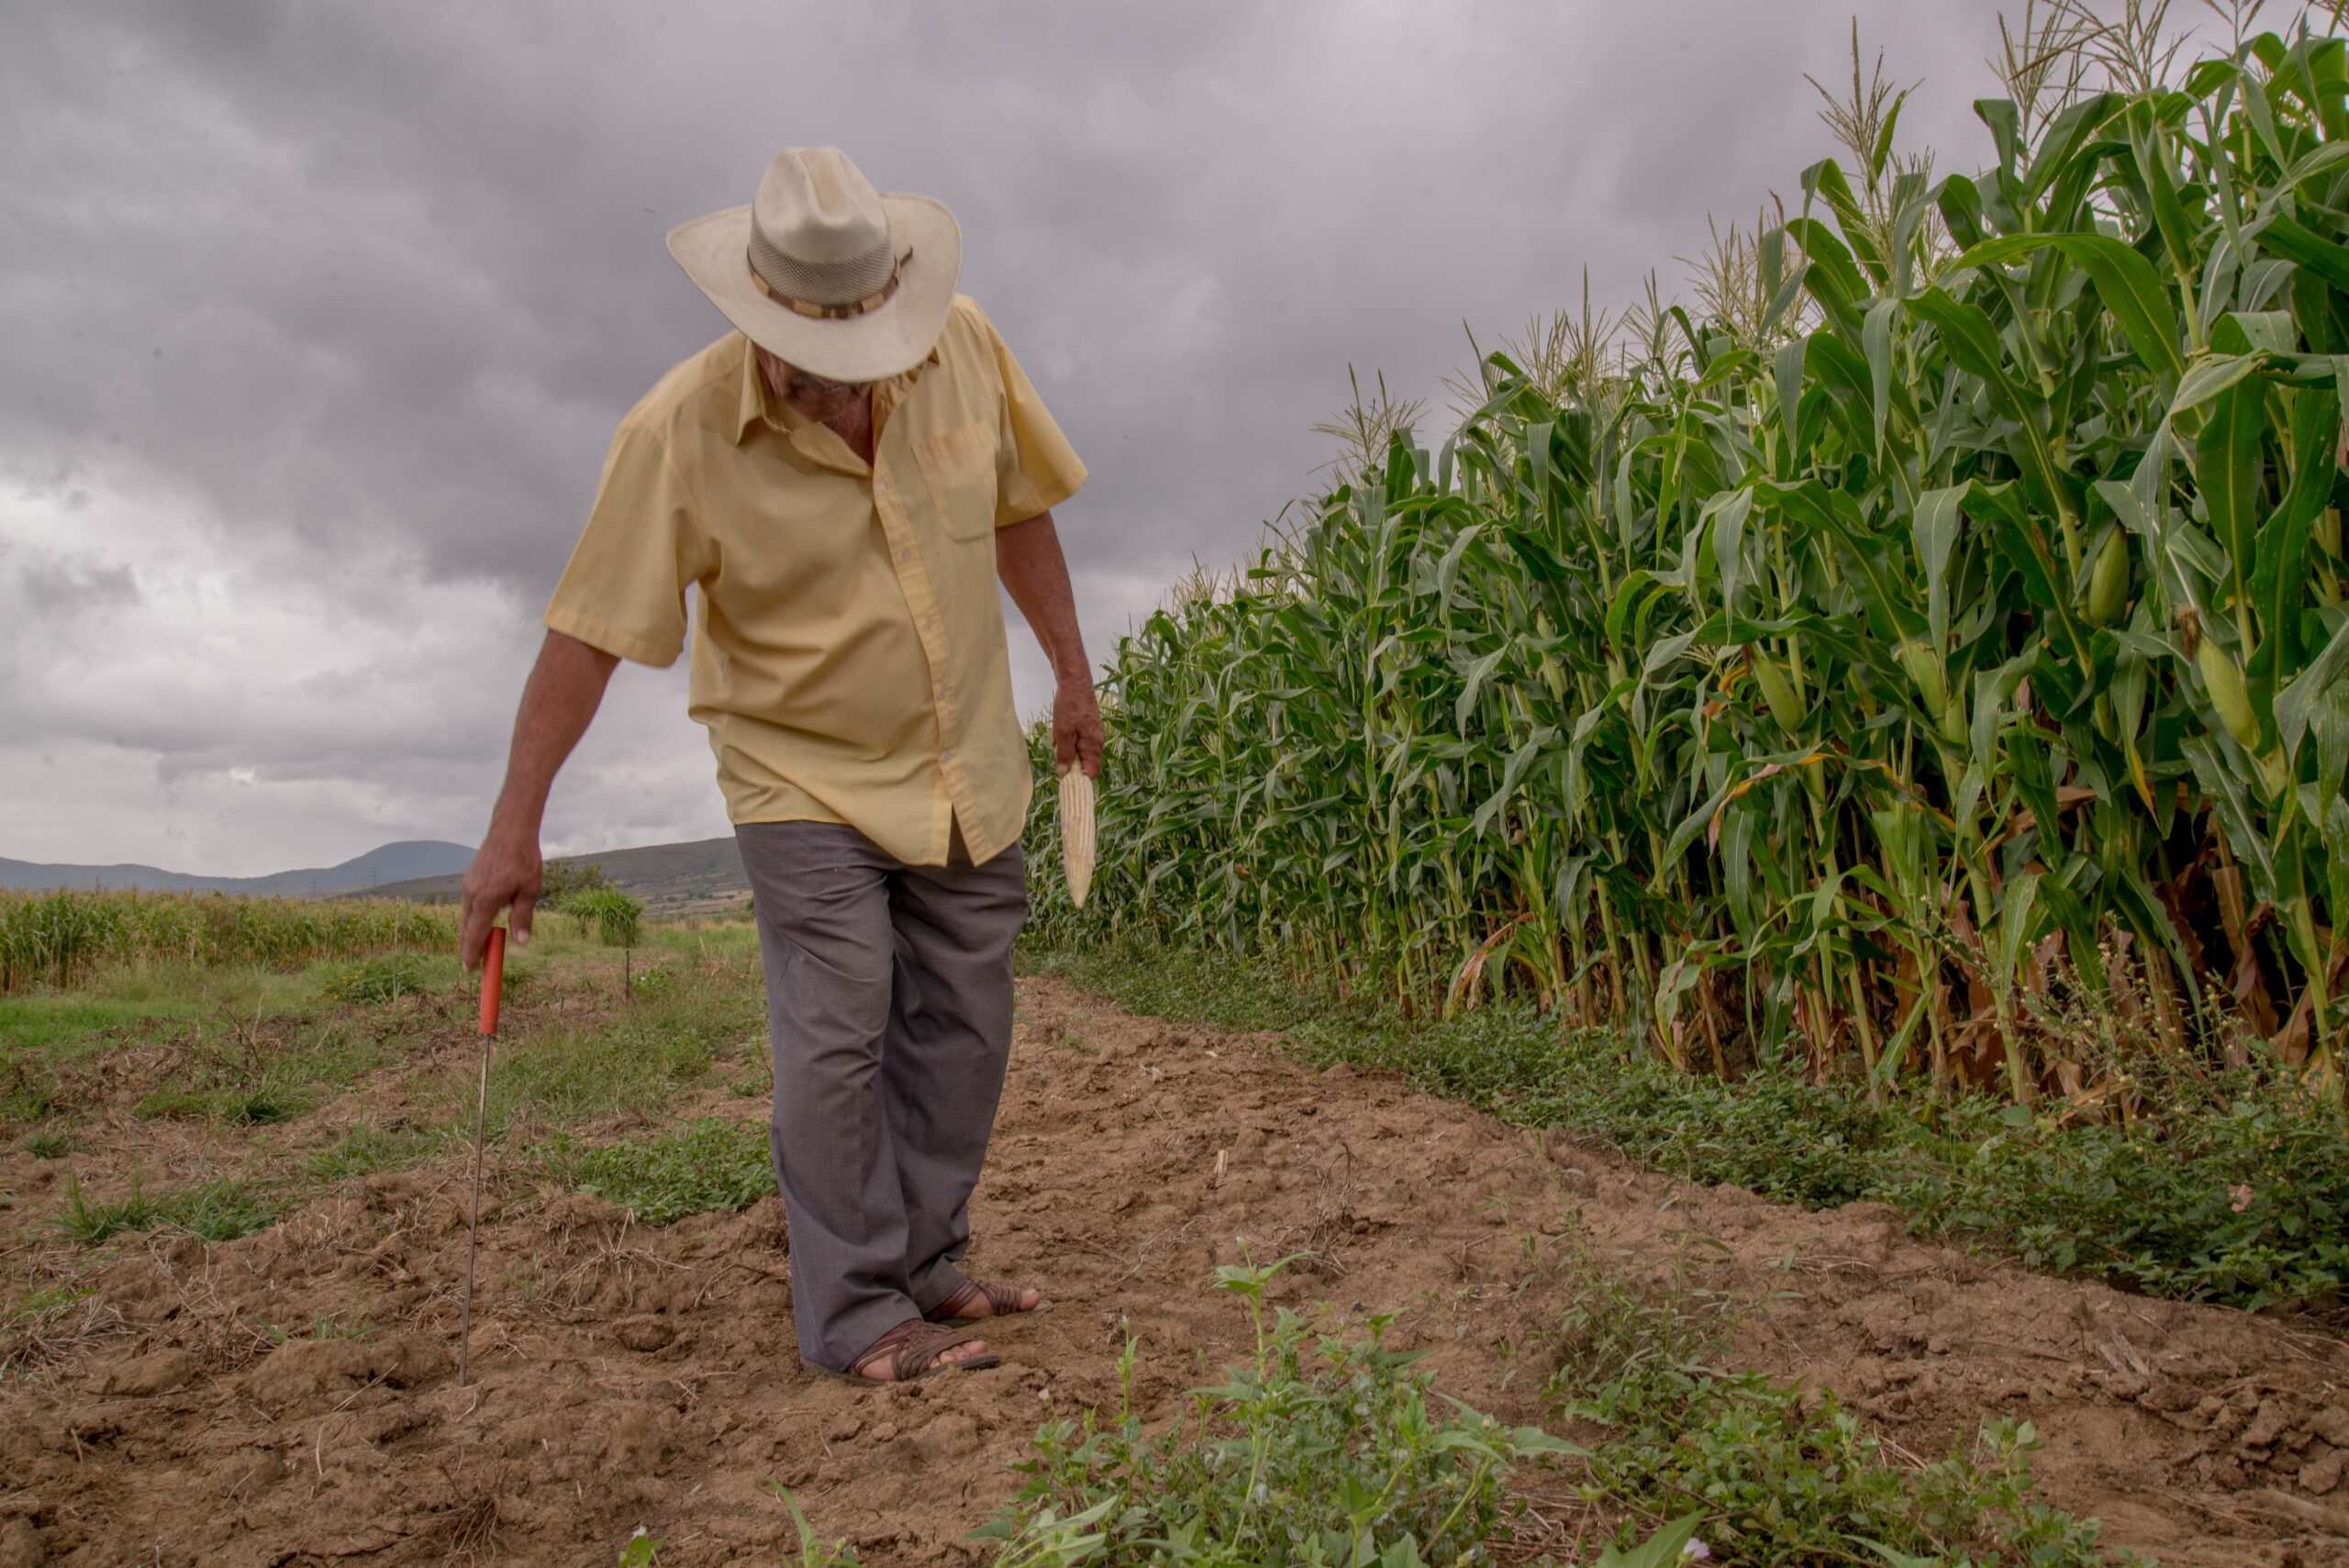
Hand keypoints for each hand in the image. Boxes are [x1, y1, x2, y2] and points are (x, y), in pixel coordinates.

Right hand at [459, 825, 542, 972]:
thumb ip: (523, 917)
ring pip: (465, 916)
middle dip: (468, 947)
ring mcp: (468, 885)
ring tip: (479, 945)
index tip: (470, 970)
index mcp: (486, 900)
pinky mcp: (469, 878)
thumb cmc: (524, 859)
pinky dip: (472, 917)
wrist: (511, 830)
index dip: (472, 954)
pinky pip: (468, 904)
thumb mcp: (530, 891)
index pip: (474, 935)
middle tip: (474, 963)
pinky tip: (482, 920)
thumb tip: (520, 942)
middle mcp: (471, 894)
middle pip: (466, 928)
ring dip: (470, 932)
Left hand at [1054, 676, 1103, 777]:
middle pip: (1085, 762)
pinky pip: (1078, 739)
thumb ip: (1065, 754)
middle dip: (1070, 760)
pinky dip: (1068, 738)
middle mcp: (1097, 741)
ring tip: (1058, 735)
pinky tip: (1061, 728)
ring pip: (1079, 750)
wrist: (1075, 683)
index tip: (1066, 776)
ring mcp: (1093, 733)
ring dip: (1067, 748)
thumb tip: (1064, 774)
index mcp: (1094, 745)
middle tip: (1058, 750)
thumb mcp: (1064, 733)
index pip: (1093, 771)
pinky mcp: (1088, 726)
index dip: (1080, 777)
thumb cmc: (1070, 707)